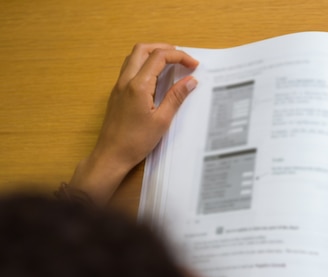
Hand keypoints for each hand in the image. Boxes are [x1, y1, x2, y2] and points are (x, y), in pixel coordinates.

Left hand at [70, 43, 198, 203]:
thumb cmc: (136, 141)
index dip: (179, 56)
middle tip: (182, 59)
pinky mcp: (117, 93)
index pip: (159, 57)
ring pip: (134, 57)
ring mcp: (119, 86)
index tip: (194, 65)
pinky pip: (130, 69)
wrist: (111, 155)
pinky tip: (157, 78)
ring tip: (171, 64)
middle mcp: (126, 80)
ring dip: (152, 54)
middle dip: (164, 48)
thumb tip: (191, 81)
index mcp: (138, 85)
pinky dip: (145, 65)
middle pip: (143, 49)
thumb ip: (176, 97)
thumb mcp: (162, 120)